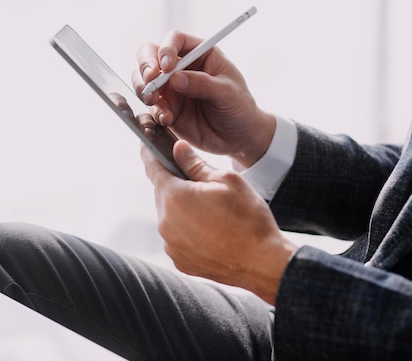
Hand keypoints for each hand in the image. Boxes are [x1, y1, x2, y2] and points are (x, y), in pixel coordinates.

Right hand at [133, 30, 275, 167]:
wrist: (238, 137)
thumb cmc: (239, 107)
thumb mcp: (227, 93)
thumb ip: (202, 84)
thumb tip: (175, 78)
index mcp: (199, 54)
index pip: (175, 39)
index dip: (166, 49)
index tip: (166, 67)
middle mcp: (181, 67)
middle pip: (151, 54)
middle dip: (145, 66)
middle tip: (149, 81)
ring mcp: (171, 88)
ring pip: (144, 80)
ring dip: (144, 88)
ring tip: (153, 100)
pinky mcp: (167, 108)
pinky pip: (152, 106)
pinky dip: (155, 111)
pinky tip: (166, 119)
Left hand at [141, 139, 296, 304]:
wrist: (263, 262)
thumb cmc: (249, 219)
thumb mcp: (226, 180)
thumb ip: (195, 163)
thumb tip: (178, 148)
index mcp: (175, 197)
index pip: (153, 168)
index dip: (151, 154)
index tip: (149, 148)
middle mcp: (166, 222)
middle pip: (163, 193)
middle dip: (177, 185)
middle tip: (203, 186)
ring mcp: (171, 244)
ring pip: (170, 216)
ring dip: (183, 209)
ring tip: (213, 213)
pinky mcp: (180, 260)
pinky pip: (177, 237)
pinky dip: (188, 231)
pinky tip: (211, 231)